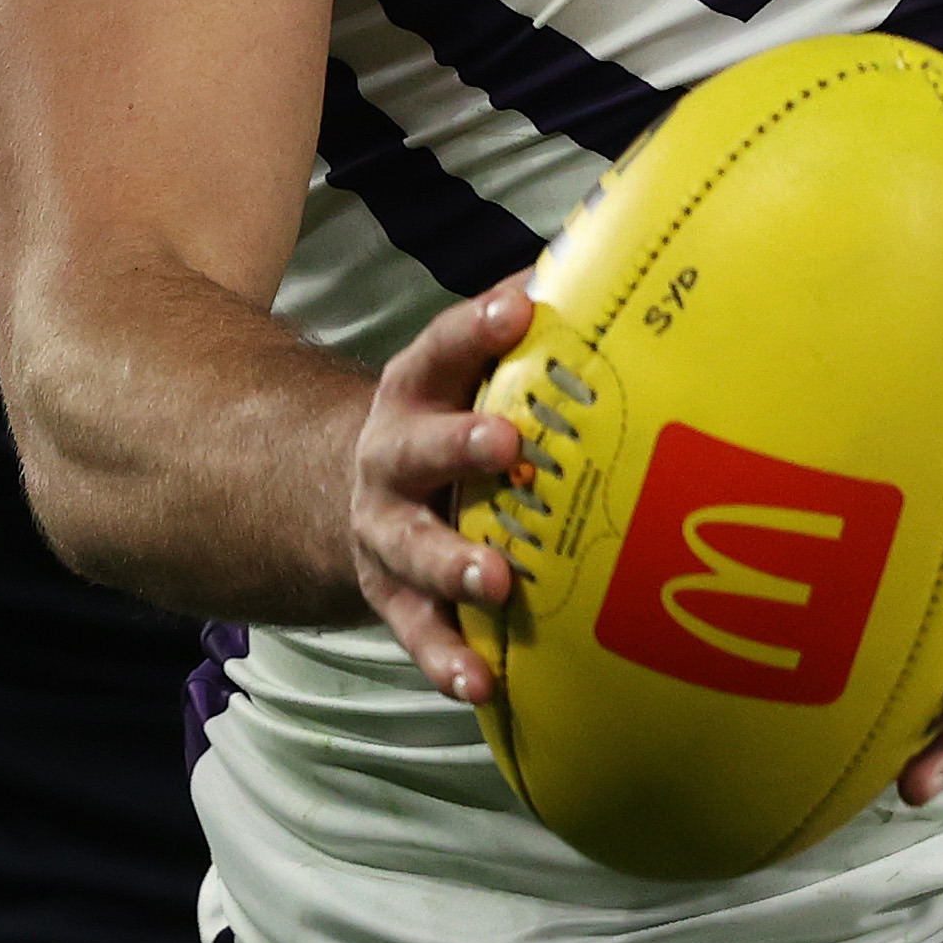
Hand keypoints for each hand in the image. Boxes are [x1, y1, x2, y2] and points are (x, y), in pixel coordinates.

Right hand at [350, 274, 531, 703]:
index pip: (441, 348)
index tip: (519, 309)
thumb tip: (595, 257)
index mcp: (416, 390)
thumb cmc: (445, 421)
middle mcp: (390, 457)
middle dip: (459, 446)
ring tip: (496, 581)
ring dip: (454, 563)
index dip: (476, 327)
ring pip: (413, 548)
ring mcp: (386, 530)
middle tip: (508, 445)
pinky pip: (416, 632)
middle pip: (417, 449)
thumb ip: (511, 330)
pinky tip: (482, 684)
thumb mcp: (462, 372)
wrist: (348, 496)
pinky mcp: (392, 596)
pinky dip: (445, 660)